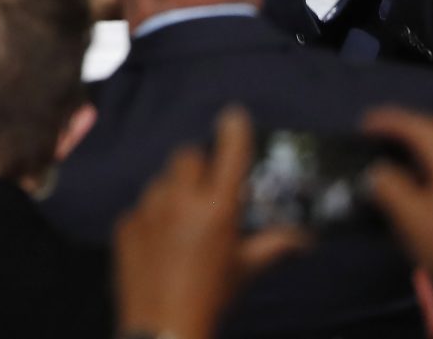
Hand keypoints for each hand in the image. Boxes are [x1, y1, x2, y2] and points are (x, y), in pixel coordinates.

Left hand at [114, 108, 309, 338]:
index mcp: (217, 209)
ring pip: (162, 180)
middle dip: (200, 165)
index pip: (228, 155)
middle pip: (188, 157)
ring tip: (185, 221)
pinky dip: (154, 215)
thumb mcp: (247, 269)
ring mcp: (147, 209)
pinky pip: (142, 206)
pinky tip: (162, 242)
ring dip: (175, 190)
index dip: (233, 131)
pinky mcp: (125, 222)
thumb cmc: (214, 296)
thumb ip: (275, 244)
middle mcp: (180, 200)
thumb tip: (307, 237)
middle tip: (210, 188)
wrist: (164, 326)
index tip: (234, 114)